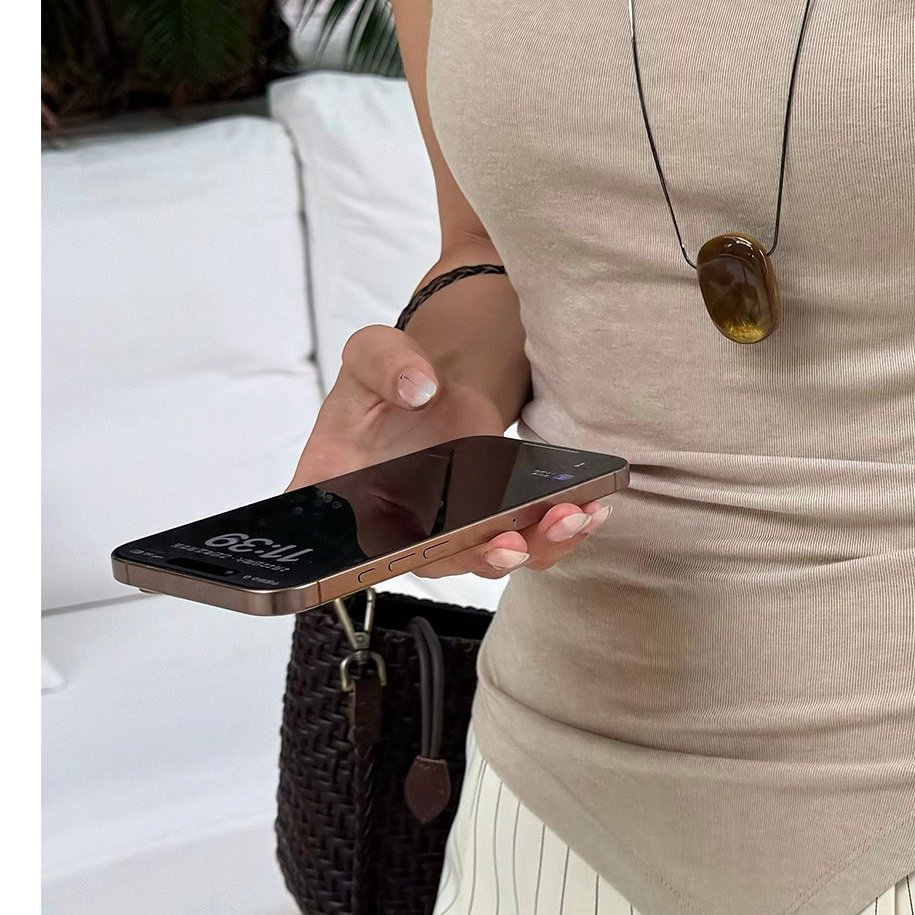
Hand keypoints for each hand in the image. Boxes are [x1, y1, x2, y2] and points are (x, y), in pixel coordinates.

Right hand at [288, 324, 612, 581]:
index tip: (404, 552)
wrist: (433, 383)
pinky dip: (552, 534)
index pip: (330, 540)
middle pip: (426, 560)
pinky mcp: (482, 522)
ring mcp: (438, 530)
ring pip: (482, 557)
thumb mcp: (373, 353)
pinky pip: (517, 540)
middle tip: (510, 543)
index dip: (359, 561)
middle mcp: (386, 524)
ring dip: (528, 548)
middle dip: (475, 557)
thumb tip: (416, 386)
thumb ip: (385, 362)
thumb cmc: (387, 377)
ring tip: (566, 519)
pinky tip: (584, 512)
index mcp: (338, 490)